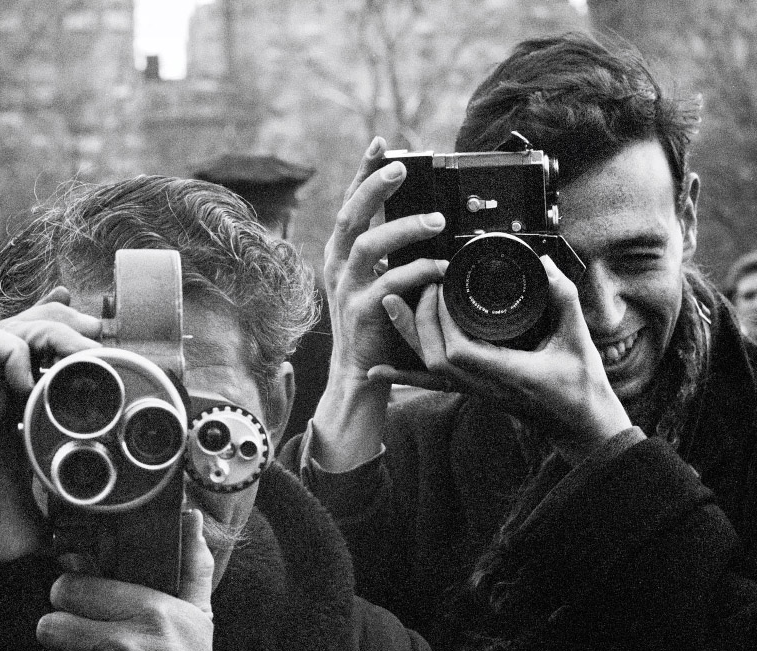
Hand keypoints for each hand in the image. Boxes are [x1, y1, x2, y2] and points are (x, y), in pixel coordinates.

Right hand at [0, 287, 104, 598]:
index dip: (63, 334)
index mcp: (13, 412)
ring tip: (80, 350)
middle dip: (64, 319)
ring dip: (52, 328)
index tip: (95, 331)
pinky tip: (33, 383)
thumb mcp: (42, 511)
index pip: (36, 355)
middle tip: (95, 330)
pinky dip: (16, 351)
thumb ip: (66, 507)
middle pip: (27, 328)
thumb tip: (96, 526)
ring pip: (11, 326)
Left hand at [37, 509, 214, 650]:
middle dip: (64, 633)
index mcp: (153, 611)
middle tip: (87, 639)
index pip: (72, 587)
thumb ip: (193, 566)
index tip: (89, 605)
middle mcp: (128, 643)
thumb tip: (190, 515)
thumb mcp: (199, 619)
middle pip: (51, 623)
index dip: (75, 596)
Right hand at [323, 137, 446, 380]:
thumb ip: (393, 253)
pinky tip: (442, 268)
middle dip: (374, 187)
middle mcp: (338, 265)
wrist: (359, 375)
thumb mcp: (379, 280)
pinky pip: (390, 282)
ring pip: (368, 245)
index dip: (364, 172)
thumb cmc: (378, 323)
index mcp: (342, 252)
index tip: (381, 144)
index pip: (350, 203)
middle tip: (402, 167)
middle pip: (350, 215)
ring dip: (403, 228)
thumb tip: (428, 219)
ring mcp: (347, 288)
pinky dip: (419, 271)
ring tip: (437, 222)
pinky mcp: (361, 311)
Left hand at [371, 255, 631, 463]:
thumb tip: (544, 265)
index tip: (442, 288)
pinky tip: (378, 369)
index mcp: (509, 373)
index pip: (459, 352)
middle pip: (434, 358)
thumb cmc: (582, 388)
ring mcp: (475, 391)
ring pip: (428, 370)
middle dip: (420, 320)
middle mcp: (484, 386)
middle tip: (423, 285)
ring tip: (390, 303)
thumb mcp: (578, 340)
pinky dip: (403, 373)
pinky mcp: (472, 392)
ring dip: (408, 335)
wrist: (581, 428)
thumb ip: (563, 300)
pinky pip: (431, 384)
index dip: (442, 320)